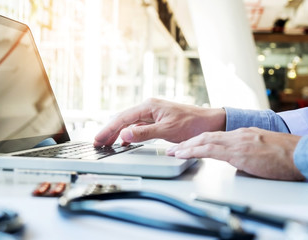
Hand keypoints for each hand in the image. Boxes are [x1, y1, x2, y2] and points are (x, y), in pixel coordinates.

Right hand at [94, 98, 225, 146]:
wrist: (209, 122)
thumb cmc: (191, 124)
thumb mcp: (167, 130)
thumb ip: (144, 132)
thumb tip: (124, 133)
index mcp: (149, 106)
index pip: (123, 118)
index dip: (109, 129)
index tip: (99, 139)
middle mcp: (149, 107)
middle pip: (123, 119)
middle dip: (110, 131)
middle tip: (98, 143)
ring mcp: (152, 113)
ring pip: (129, 123)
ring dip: (118, 133)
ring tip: (107, 143)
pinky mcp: (157, 119)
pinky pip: (138, 126)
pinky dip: (129, 134)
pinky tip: (125, 141)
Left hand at [166, 127, 304, 180]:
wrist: (299, 153)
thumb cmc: (284, 154)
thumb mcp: (260, 149)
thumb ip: (245, 151)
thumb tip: (237, 158)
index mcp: (240, 134)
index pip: (213, 136)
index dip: (197, 140)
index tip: (185, 145)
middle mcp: (235, 135)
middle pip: (205, 136)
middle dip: (186, 142)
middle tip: (172, 147)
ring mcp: (236, 142)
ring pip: (204, 141)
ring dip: (186, 146)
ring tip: (172, 151)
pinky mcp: (238, 152)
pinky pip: (210, 150)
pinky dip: (194, 151)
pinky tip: (184, 154)